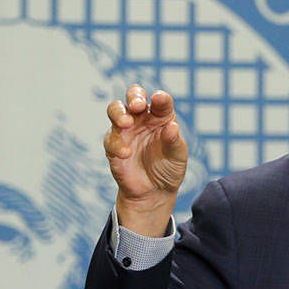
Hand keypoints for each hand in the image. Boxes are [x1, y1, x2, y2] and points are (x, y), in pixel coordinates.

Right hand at [105, 85, 187, 235]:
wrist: (154, 192)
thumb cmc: (169, 168)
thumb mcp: (177, 156)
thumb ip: (174, 141)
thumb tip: (172, 126)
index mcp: (161, 117)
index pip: (161, 101)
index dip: (160, 98)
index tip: (159, 99)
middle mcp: (142, 119)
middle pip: (133, 96)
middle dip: (134, 96)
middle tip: (137, 105)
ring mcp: (126, 130)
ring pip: (116, 110)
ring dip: (119, 114)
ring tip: (127, 123)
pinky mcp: (113, 145)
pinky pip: (110, 139)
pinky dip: (116, 144)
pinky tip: (126, 153)